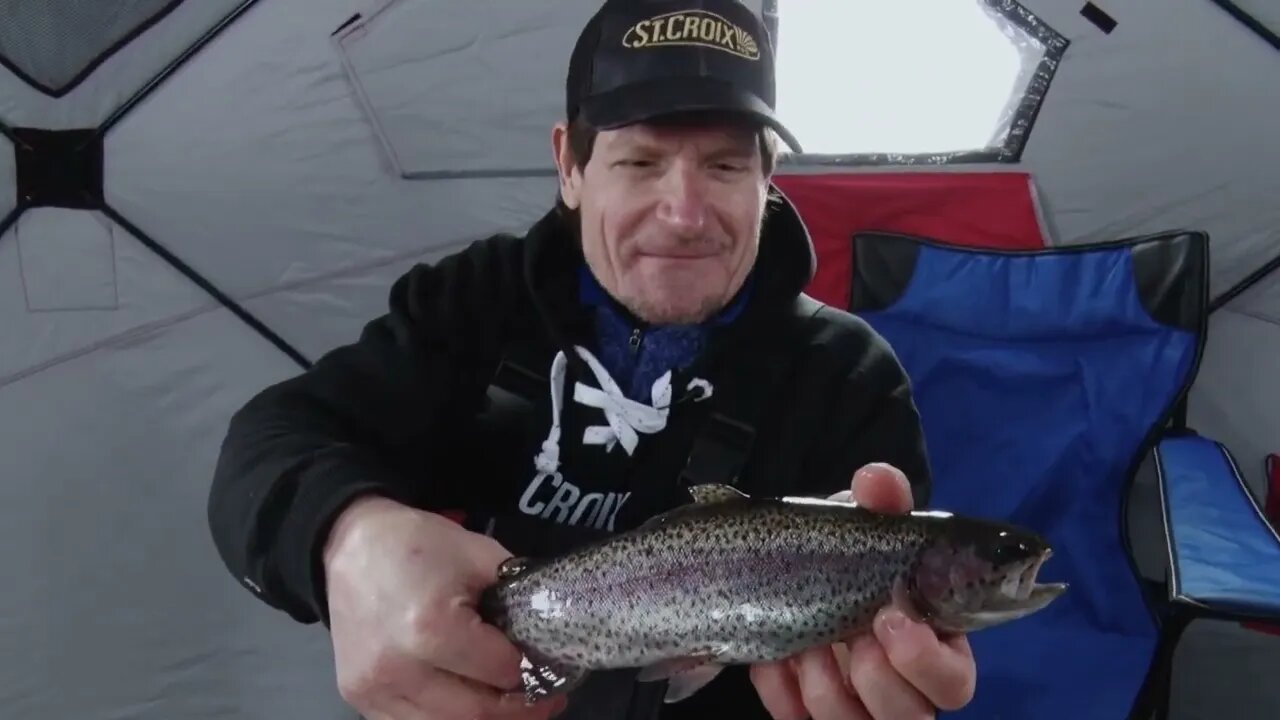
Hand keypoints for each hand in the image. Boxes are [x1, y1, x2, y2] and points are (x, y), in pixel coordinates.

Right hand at [323, 495, 565, 719]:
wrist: (348, 545)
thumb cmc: (417, 545)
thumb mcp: (479, 555)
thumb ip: (518, 598)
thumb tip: (547, 637)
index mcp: (431, 629)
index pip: (500, 672)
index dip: (532, 670)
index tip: (554, 668)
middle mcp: (398, 669)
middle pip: (476, 711)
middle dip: (519, 709)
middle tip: (547, 700)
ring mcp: (373, 689)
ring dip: (486, 719)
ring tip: (513, 706)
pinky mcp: (358, 698)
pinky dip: (446, 718)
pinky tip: (469, 702)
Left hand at [749, 463, 976, 718]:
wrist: (794, 570)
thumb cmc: (852, 558)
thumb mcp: (867, 526)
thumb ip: (880, 504)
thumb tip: (876, 480)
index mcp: (933, 646)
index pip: (954, 680)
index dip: (928, 661)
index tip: (891, 616)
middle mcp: (900, 688)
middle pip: (913, 718)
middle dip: (880, 679)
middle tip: (854, 634)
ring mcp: (853, 708)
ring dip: (827, 688)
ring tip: (807, 645)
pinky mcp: (806, 715)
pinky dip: (780, 691)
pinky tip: (770, 658)